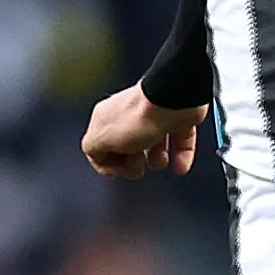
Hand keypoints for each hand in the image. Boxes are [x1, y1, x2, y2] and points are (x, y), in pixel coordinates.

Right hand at [82, 84, 206, 179]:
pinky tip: (180, 167)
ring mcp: (156, 116)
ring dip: (157, 161)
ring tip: (161, 162)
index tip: (116, 173)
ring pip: (154, 145)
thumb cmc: (137, 118)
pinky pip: (180, 142)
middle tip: (138, 168)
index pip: (101, 145)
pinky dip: (181, 156)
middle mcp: (130, 115)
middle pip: (129, 147)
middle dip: (133, 163)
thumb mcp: (100, 139)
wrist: (173, 102)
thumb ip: (93, 151)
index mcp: (107, 117)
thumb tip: (101, 160)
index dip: (108, 164)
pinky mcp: (179, 119)